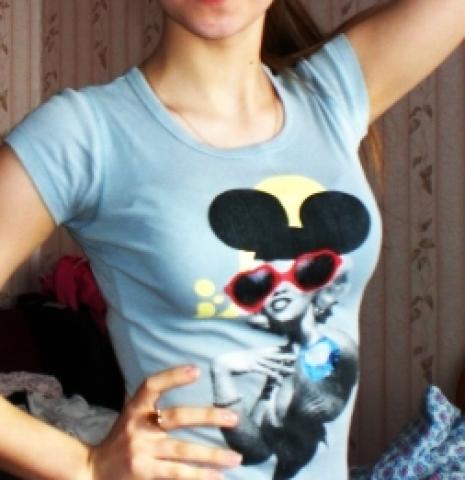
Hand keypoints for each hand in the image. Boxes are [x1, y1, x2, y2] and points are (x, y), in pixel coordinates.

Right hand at [87, 365, 241, 479]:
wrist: (92, 472)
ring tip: (236, 457)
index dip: (173, 376)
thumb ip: (153, 405)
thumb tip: (187, 382)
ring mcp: (142, 451)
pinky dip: (198, 475)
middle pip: (176, 417)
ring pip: (182, 450)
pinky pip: (176, 473)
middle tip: (234, 418)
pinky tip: (217, 477)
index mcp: (134, 409)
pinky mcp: (144, 472)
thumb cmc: (121, 440)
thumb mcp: (132, 416)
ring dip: (212, 455)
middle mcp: (138, 427)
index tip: (196, 370)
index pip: (152, 385)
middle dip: (207, 416)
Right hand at [215, 347, 295, 381]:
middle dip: (286, 356)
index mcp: (256, 352)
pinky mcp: (251, 366)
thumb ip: (251, 360)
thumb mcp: (244, 359)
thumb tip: (254, 362)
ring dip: (283, 367)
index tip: (292, 349)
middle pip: (275, 356)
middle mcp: (257, 355)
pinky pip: (264, 371)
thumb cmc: (233, 361)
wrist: (223, 361)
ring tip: (293, 370)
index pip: (272, 350)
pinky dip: (272, 374)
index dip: (282, 350)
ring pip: (272, 364)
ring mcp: (255, 360)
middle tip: (298, 356)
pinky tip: (279, 379)